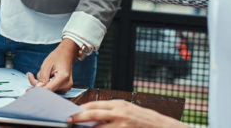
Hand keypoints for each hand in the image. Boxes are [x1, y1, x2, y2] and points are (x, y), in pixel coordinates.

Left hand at [27, 39, 77, 92]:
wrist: (66, 54)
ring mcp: (66, 88)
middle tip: (30, 75)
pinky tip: (46, 75)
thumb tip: (38, 88)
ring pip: (48, 90)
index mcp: (63, 77)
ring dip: (42, 82)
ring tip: (43, 71)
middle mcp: (66, 85)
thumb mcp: (47, 64)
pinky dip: (45, 83)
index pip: (49, 89)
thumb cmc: (57, 57)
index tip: (28, 89)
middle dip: (38, 84)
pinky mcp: (63, 89)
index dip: (38, 90)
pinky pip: (51, 88)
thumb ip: (42, 77)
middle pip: (48, 90)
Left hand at [66, 100, 184, 126]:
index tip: (71, 112)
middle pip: (93, 114)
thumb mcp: (127, 110)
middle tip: (67, 120)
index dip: (81, 109)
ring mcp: (123, 124)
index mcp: (118, 104)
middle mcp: (119, 113)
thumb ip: (111, 111)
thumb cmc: (142, 119)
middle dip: (79, 117)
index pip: (94, 105)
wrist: (162, 127)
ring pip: (99, 127)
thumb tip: (90, 114)